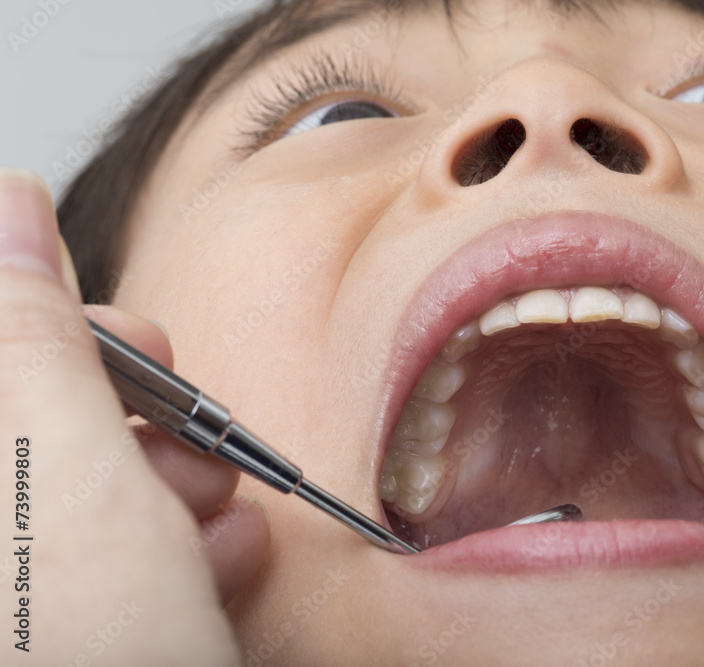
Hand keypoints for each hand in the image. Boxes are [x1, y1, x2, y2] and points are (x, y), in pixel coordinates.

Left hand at [0, 169, 265, 663]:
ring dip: (171, 490)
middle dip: (130, 419)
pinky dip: (174, 553)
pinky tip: (221, 566)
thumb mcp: (56, 473)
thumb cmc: (72, 662)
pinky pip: (112, 564)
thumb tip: (4, 202)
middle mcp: (0, 525)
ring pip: (85, 497)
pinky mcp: (70, 626)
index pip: (3, 349)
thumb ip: (27, 329)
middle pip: (41, 424)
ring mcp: (32, 588)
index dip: (55, 328)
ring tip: (219, 519)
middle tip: (186, 436)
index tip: (128, 345)